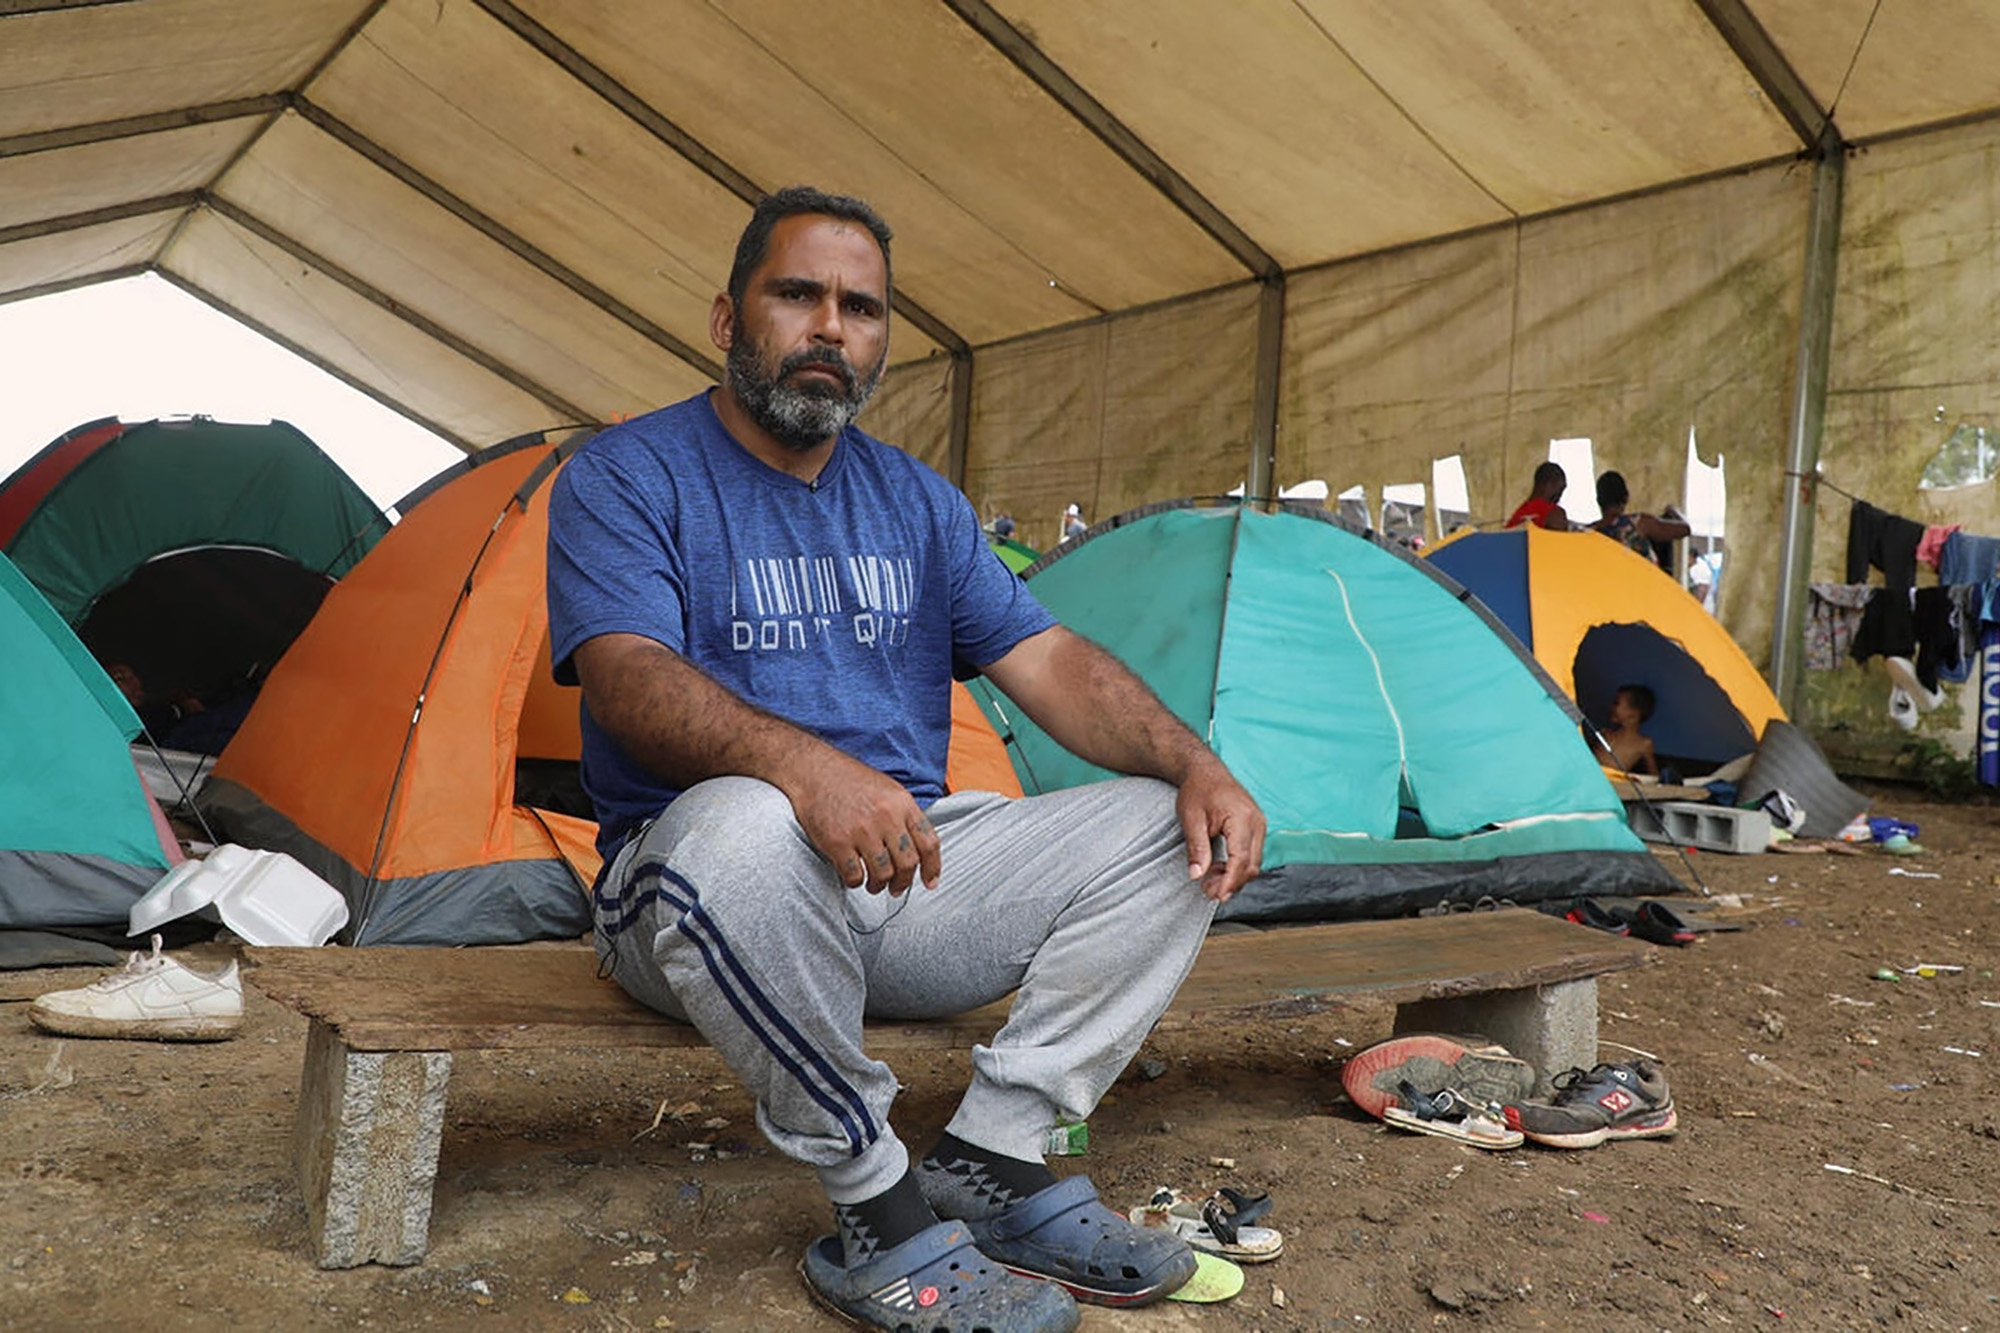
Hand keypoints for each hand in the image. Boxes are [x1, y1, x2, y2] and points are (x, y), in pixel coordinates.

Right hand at [785, 750, 940, 894]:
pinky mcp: (837, 842)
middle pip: (907, 863)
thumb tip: (917, 847)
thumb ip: (904, 816)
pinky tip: (854, 876)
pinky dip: (856, 882)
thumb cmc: (849, 780)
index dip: (932, 867)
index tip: (930, 882)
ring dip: (879, 885)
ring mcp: (861, 831)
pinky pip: (855, 875)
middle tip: (897, 888)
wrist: (813, 771)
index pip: (929, 843)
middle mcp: (886, 817)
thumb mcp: (888, 790)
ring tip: (874, 884)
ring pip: (883, 874)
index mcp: (902, 803)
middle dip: (904, 882)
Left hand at [1175, 758, 1265, 902]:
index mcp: (1243, 818)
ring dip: (1234, 876)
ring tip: (1210, 882)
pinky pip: (1251, 854)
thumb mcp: (1191, 819)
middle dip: (1232, 883)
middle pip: (1252, 864)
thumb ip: (1197, 848)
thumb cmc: (1198, 790)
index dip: (1230, 881)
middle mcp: (1257, 822)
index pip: (1241, 859)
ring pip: (1254, 862)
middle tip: (1208, 892)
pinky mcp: (1255, 827)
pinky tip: (1218, 869)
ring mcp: (1259, 824)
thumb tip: (1197, 875)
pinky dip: (1237, 866)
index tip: (1218, 896)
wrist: (1205, 770)